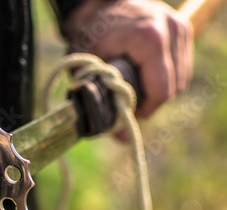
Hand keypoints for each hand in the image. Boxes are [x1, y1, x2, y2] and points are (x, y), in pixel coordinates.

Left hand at [63, 0, 193, 118]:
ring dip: (159, 90)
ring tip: (136, 91)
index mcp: (150, 40)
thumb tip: (118, 135)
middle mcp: (172, 31)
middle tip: (129, 106)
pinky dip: (165, 76)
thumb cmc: (89, 34)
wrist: (97, 4)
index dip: (145, 111)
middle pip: (173, 87)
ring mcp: (180, 28)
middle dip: (151, 103)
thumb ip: (105, 101)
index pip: (161, 92)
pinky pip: (181, 65)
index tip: (128, 116)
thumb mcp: (91, 69)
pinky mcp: (182, 28)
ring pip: (180, 78)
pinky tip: (146, 78)